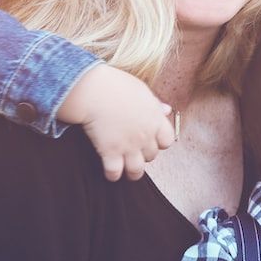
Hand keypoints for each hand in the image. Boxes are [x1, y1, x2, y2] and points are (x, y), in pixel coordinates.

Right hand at [57, 64, 173, 179]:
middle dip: (143, 155)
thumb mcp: (141, 90)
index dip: (159, 142)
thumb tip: (167, 110)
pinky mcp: (110, 152)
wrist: (93, 90)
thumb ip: (155, 104)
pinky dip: (112, 175)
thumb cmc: (115, 85)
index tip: (151, 140)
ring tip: (125, 170)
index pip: (167, 140)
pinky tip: (109, 171)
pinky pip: (115, 173)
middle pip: (151, 156)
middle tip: (134, 151)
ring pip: (136, 171)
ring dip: (132, 172)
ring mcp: (128, 146)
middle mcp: (145, 135)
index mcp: (154, 119)